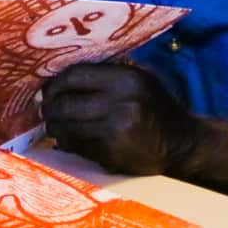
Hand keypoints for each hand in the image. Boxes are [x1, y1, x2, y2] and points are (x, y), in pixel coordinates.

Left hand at [40, 62, 196, 175]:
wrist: (182, 143)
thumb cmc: (158, 106)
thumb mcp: (142, 78)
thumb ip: (110, 71)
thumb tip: (67, 72)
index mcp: (126, 80)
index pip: (76, 76)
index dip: (56, 83)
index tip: (47, 88)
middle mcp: (119, 105)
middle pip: (66, 104)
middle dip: (50, 107)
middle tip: (44, 108)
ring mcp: (113, 133)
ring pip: (67, 128)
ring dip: (55, 127)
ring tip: (53, 124)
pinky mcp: (110, 156)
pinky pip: (78, 147)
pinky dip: (68, 143)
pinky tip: (68, 139)